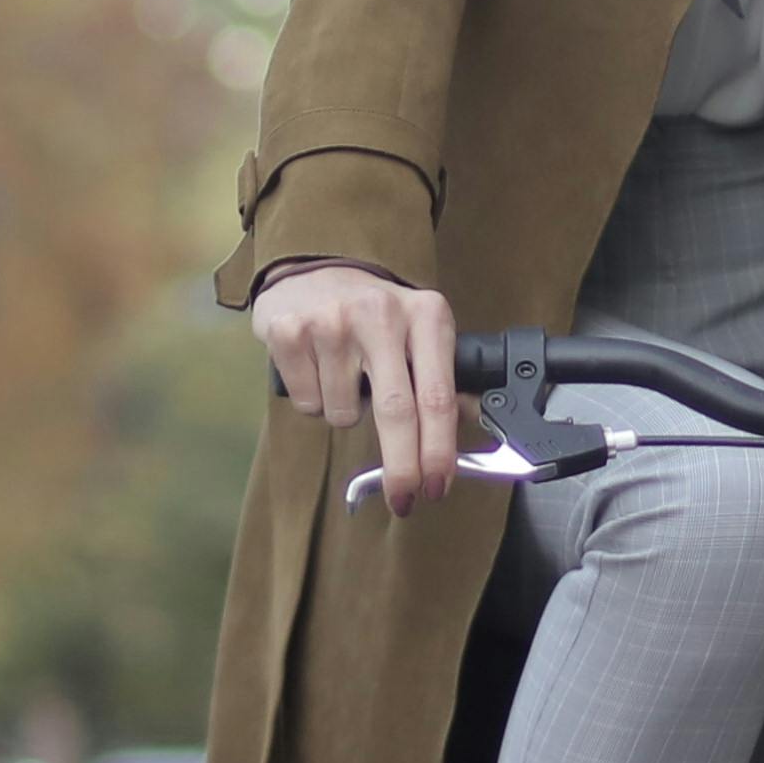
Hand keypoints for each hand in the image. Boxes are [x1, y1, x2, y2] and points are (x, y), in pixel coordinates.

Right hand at [251, 259, 476, 516]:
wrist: (313, 263)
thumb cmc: (375, 310)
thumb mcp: (420, 328)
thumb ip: (442, 375)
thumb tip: (473, 423)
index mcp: (425, 315)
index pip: (437, 396)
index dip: (439, 451)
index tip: (438, 486)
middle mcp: (380, 315)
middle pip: (397, 413)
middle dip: (403, 468)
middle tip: (405, 499)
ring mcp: (331, 323)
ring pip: (344, 414)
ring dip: (345, 414)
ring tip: (344, 376)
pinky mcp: (290, 332)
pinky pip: (308, 403)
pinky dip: (314, 399)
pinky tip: (318, 367)